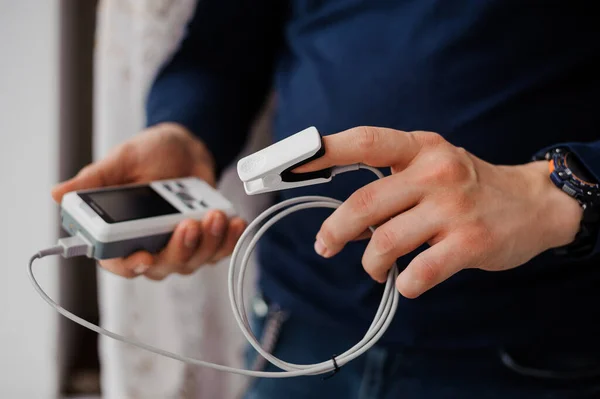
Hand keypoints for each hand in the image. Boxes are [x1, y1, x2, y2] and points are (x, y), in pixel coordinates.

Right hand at [52, 122, 246, 279]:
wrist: (185, 146)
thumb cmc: (149, 155)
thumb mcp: (122, 160)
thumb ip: (96, 179)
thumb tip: (58, 193)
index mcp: (121, 234)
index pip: (119, 263)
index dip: (130, 266)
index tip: (145, 257)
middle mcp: (150, 245)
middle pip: (162, 266)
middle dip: (179, 249)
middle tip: (190, 223)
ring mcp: (180, 246)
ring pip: (193, 261)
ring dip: (207, 242)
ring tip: (216, 216)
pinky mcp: (206, 240)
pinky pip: (218, 251)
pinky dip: (228, 240)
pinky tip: (234, 222)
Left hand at [296, 127, 582, 297]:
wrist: (534, 204)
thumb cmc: (468, 186)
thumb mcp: (432, 165)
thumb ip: (390, 182)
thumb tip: (341, 218)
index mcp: (421, 148)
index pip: (364, 143)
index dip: (323, 152)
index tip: (290, 164)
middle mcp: (435, 173)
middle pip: (364, 204)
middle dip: (335, 231)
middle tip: (324, 245)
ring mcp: (453, 208)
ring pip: (385, 242)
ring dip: (371, 263)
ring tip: (376, 269)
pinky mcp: (470, 243)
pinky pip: (419, 273)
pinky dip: (405, 283)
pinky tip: (408, 281)